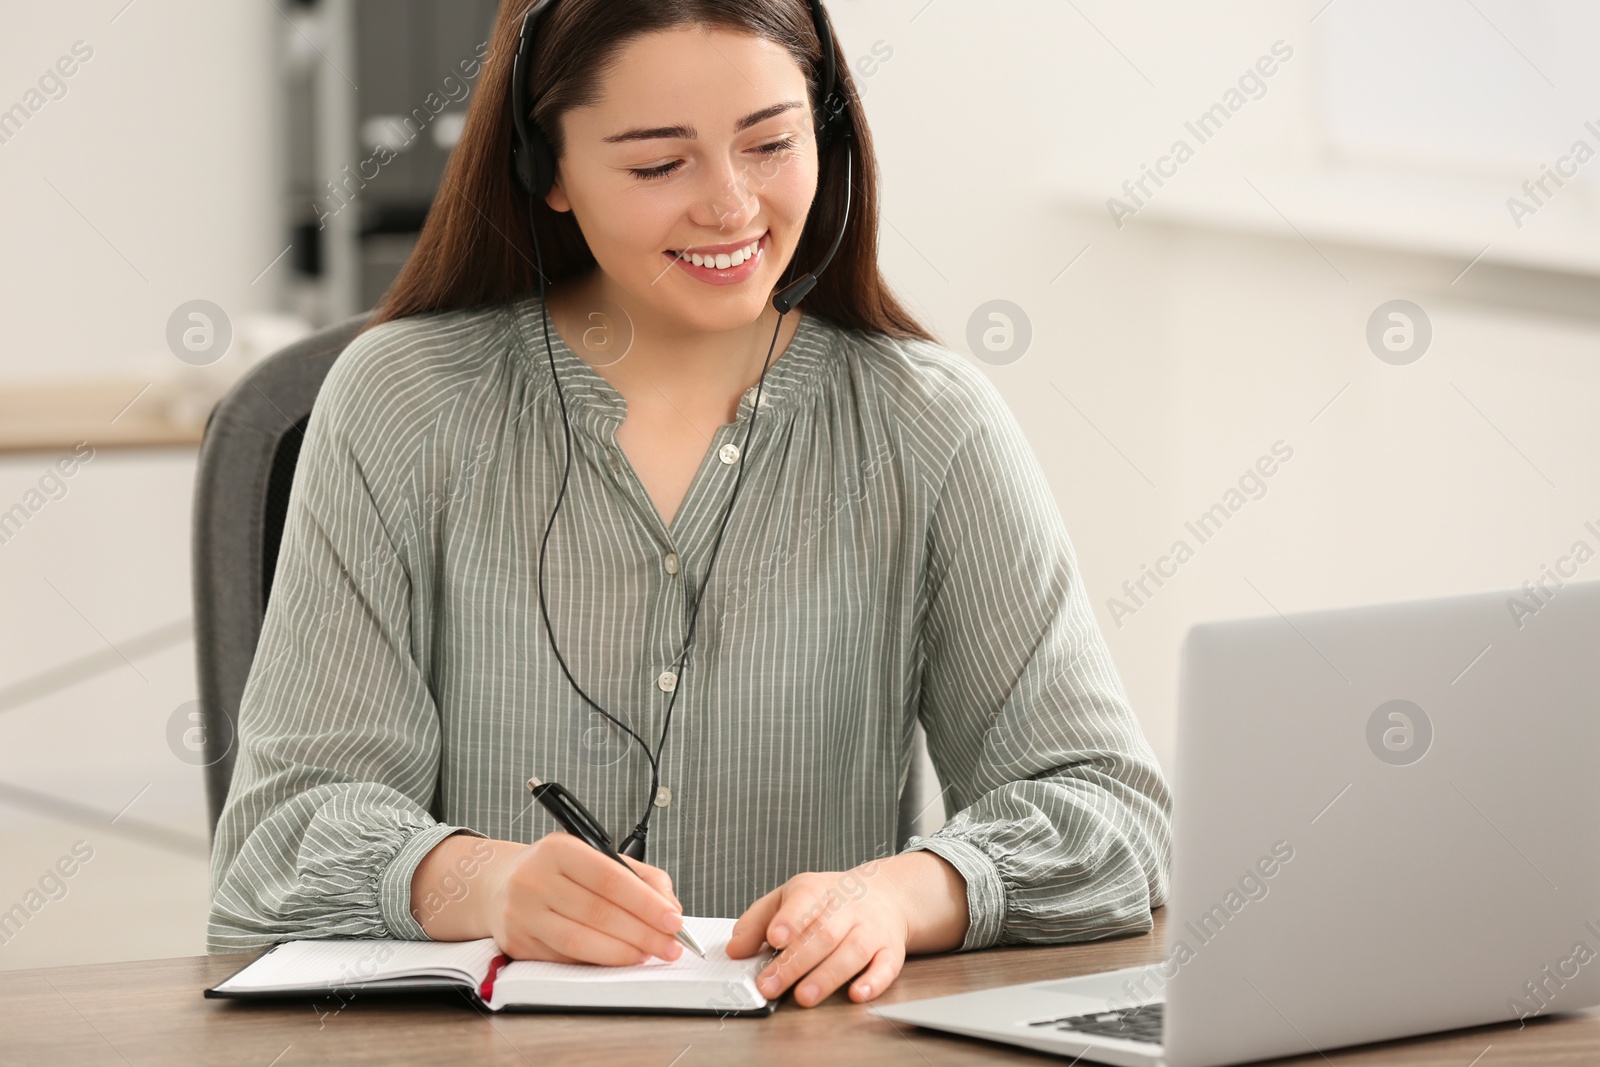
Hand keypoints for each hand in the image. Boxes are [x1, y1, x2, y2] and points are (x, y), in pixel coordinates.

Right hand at [478, 832, 688, 965]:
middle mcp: (534, 879)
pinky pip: (566, 958)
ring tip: (649, 954)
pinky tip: (619, 959)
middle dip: (643, 933)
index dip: (646, 902)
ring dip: (622, 953)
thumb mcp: (593, 856)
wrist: (499, 884)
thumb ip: (638, 876)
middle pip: (598, 912)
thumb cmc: (555, 870)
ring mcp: (522, 914)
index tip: (673, 919)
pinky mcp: (517, 943)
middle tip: (671, 945)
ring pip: (580, 941)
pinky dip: (598, 961)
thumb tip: (670, 906)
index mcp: (558, 849)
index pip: (610, 878)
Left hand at [725, 852, 968, 1006]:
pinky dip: (874, 981)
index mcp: (820, 890)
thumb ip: (758, 921)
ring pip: (853, 951)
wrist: (885, 893)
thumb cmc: (829, 900)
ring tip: (804, 996)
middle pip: (824, 933)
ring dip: (828, 976)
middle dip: (796, 962)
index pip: (805, 898)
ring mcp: (872, 928)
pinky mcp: (891, 950)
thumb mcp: (790, 897)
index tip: (773, 939)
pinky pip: (887, 966)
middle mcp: (849, 907)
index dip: (790, 918)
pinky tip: (856, 994)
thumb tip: (734, 950)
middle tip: (770, 985)